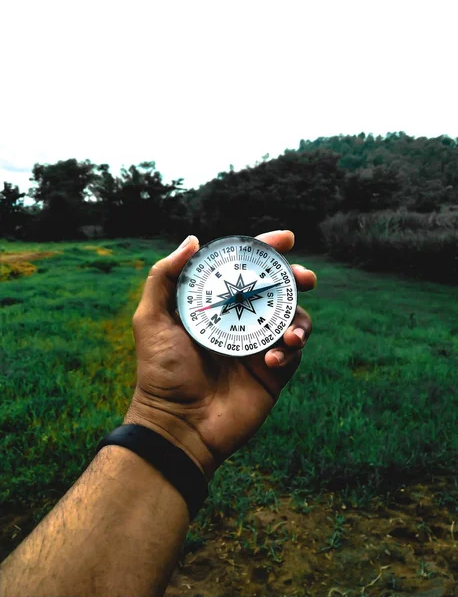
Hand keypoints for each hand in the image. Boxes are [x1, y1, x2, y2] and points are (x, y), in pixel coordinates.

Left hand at [124, 231, 315, 479]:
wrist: (179, 426)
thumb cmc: (161, 372)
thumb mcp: (152, 320)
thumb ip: (165, 277)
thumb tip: (192, 240)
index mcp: (215, 306)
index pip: (243, 269)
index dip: (265, 250)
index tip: (286, 239)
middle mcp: (239, 321)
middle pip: (276, 291)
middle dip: (295, 279)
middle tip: (304, 278)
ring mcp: (257, 347)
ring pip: (293, 319)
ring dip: (299, 319)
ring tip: (289, 335)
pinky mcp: (273, 373)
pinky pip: (294, 353)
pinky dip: (291, 351)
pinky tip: (272, 361)